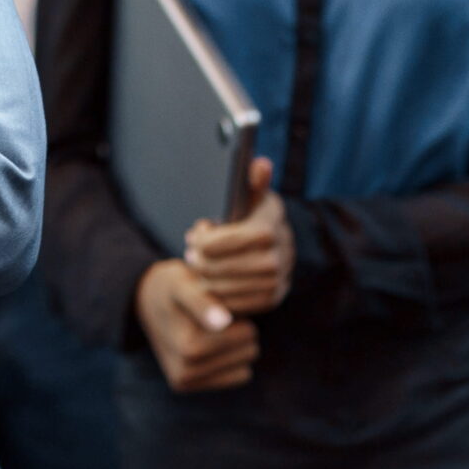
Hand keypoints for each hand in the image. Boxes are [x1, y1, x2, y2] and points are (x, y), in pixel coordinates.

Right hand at [134, 260, 258, 392]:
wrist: (147, 301)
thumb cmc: (174, 287)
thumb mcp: (185, 284)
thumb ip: (202, 302)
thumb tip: (222, 323)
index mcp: (187, 346)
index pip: (247, 334)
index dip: (241, 314)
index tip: (223, 301)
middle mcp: (184, 371)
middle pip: (249, 350)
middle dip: (241, 330)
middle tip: (218, 315)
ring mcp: (185, 381)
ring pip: (245, 365)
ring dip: (236, 346)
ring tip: (212, 327)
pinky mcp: (188, 385)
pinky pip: (238, 376)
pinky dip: (231, 360)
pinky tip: (211, 343)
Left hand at [183, 160, 293, 315]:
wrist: (280, 246)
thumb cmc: (256, 216)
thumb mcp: (255, 195)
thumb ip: (253, 181)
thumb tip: (260, 163)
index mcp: (270, 228)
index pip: (233, 238)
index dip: (208, 239)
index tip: (193, 236)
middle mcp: (280, 257)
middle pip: (227, 266)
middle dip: (202, 260)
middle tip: (189, 255)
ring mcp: (278, 281)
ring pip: (230, 287)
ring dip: (206, 279)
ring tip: (196, 269)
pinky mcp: (273, 300)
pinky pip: (238, 304)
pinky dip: (218, 296)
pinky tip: (208, 284)